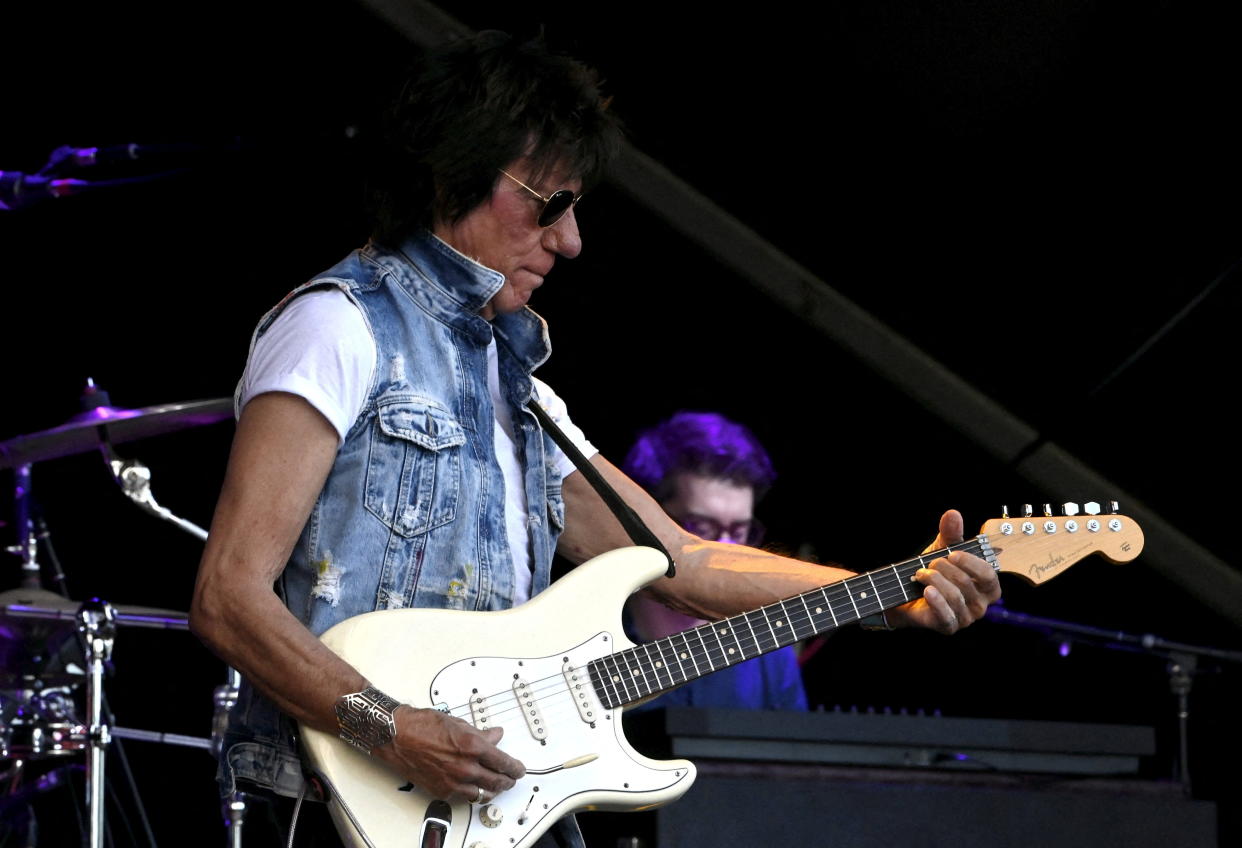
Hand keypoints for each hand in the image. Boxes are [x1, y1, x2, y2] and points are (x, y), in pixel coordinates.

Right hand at [372, 706, 525, 802]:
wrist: (397, 736)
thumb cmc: (422, 725)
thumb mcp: (458, 723)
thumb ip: (480, 733)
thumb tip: (495, 736)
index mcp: (472, 747)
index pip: (503, 762)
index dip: (515, 767)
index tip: (519, 769)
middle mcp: (465, 767)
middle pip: (496, 781)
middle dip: (507, 781)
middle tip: (511, 779)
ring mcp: (453, 781)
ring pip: (481, 793)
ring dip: (491, 790)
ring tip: (495, 786)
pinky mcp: (441, 790)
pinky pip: (463, 797)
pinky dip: (471, 793)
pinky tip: (474, 788)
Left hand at [887, 510, 1001, 633]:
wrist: (908, 593)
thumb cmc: (934, 571)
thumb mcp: (942, 549)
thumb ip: (950, 533)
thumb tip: (953, 514)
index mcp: (987, 585)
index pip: (989, 575)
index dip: (971, 563)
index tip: (952, 553)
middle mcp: (981, 604)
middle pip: (967, 583)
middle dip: (944, 569)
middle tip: (930, 563)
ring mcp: (966, 617)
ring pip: (955, 597)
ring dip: (934, 580)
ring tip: (920, 573)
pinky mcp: (949, 626)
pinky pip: (947, 615)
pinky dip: (936, 601)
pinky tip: (926, 590)